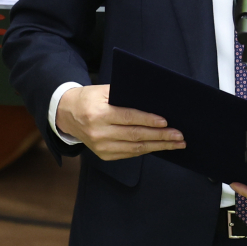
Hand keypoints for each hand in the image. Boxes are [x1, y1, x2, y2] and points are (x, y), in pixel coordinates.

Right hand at [55, 84, 185, 160]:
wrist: (67, 114)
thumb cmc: (89, 98)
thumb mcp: (103, 90)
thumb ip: (125, 95)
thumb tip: (153, 101)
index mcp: (98, 113)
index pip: (128, 118)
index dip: (148, 120)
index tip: (166, 122)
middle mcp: (99, 132)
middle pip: (135, 135)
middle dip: (160, 136)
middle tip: (179, 136)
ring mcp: (101, 147)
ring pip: (135, 148)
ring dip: (158, 146)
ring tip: (175, 144)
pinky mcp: (104, 155)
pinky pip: (129, 154)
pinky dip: (146, 150)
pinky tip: (159, 146)